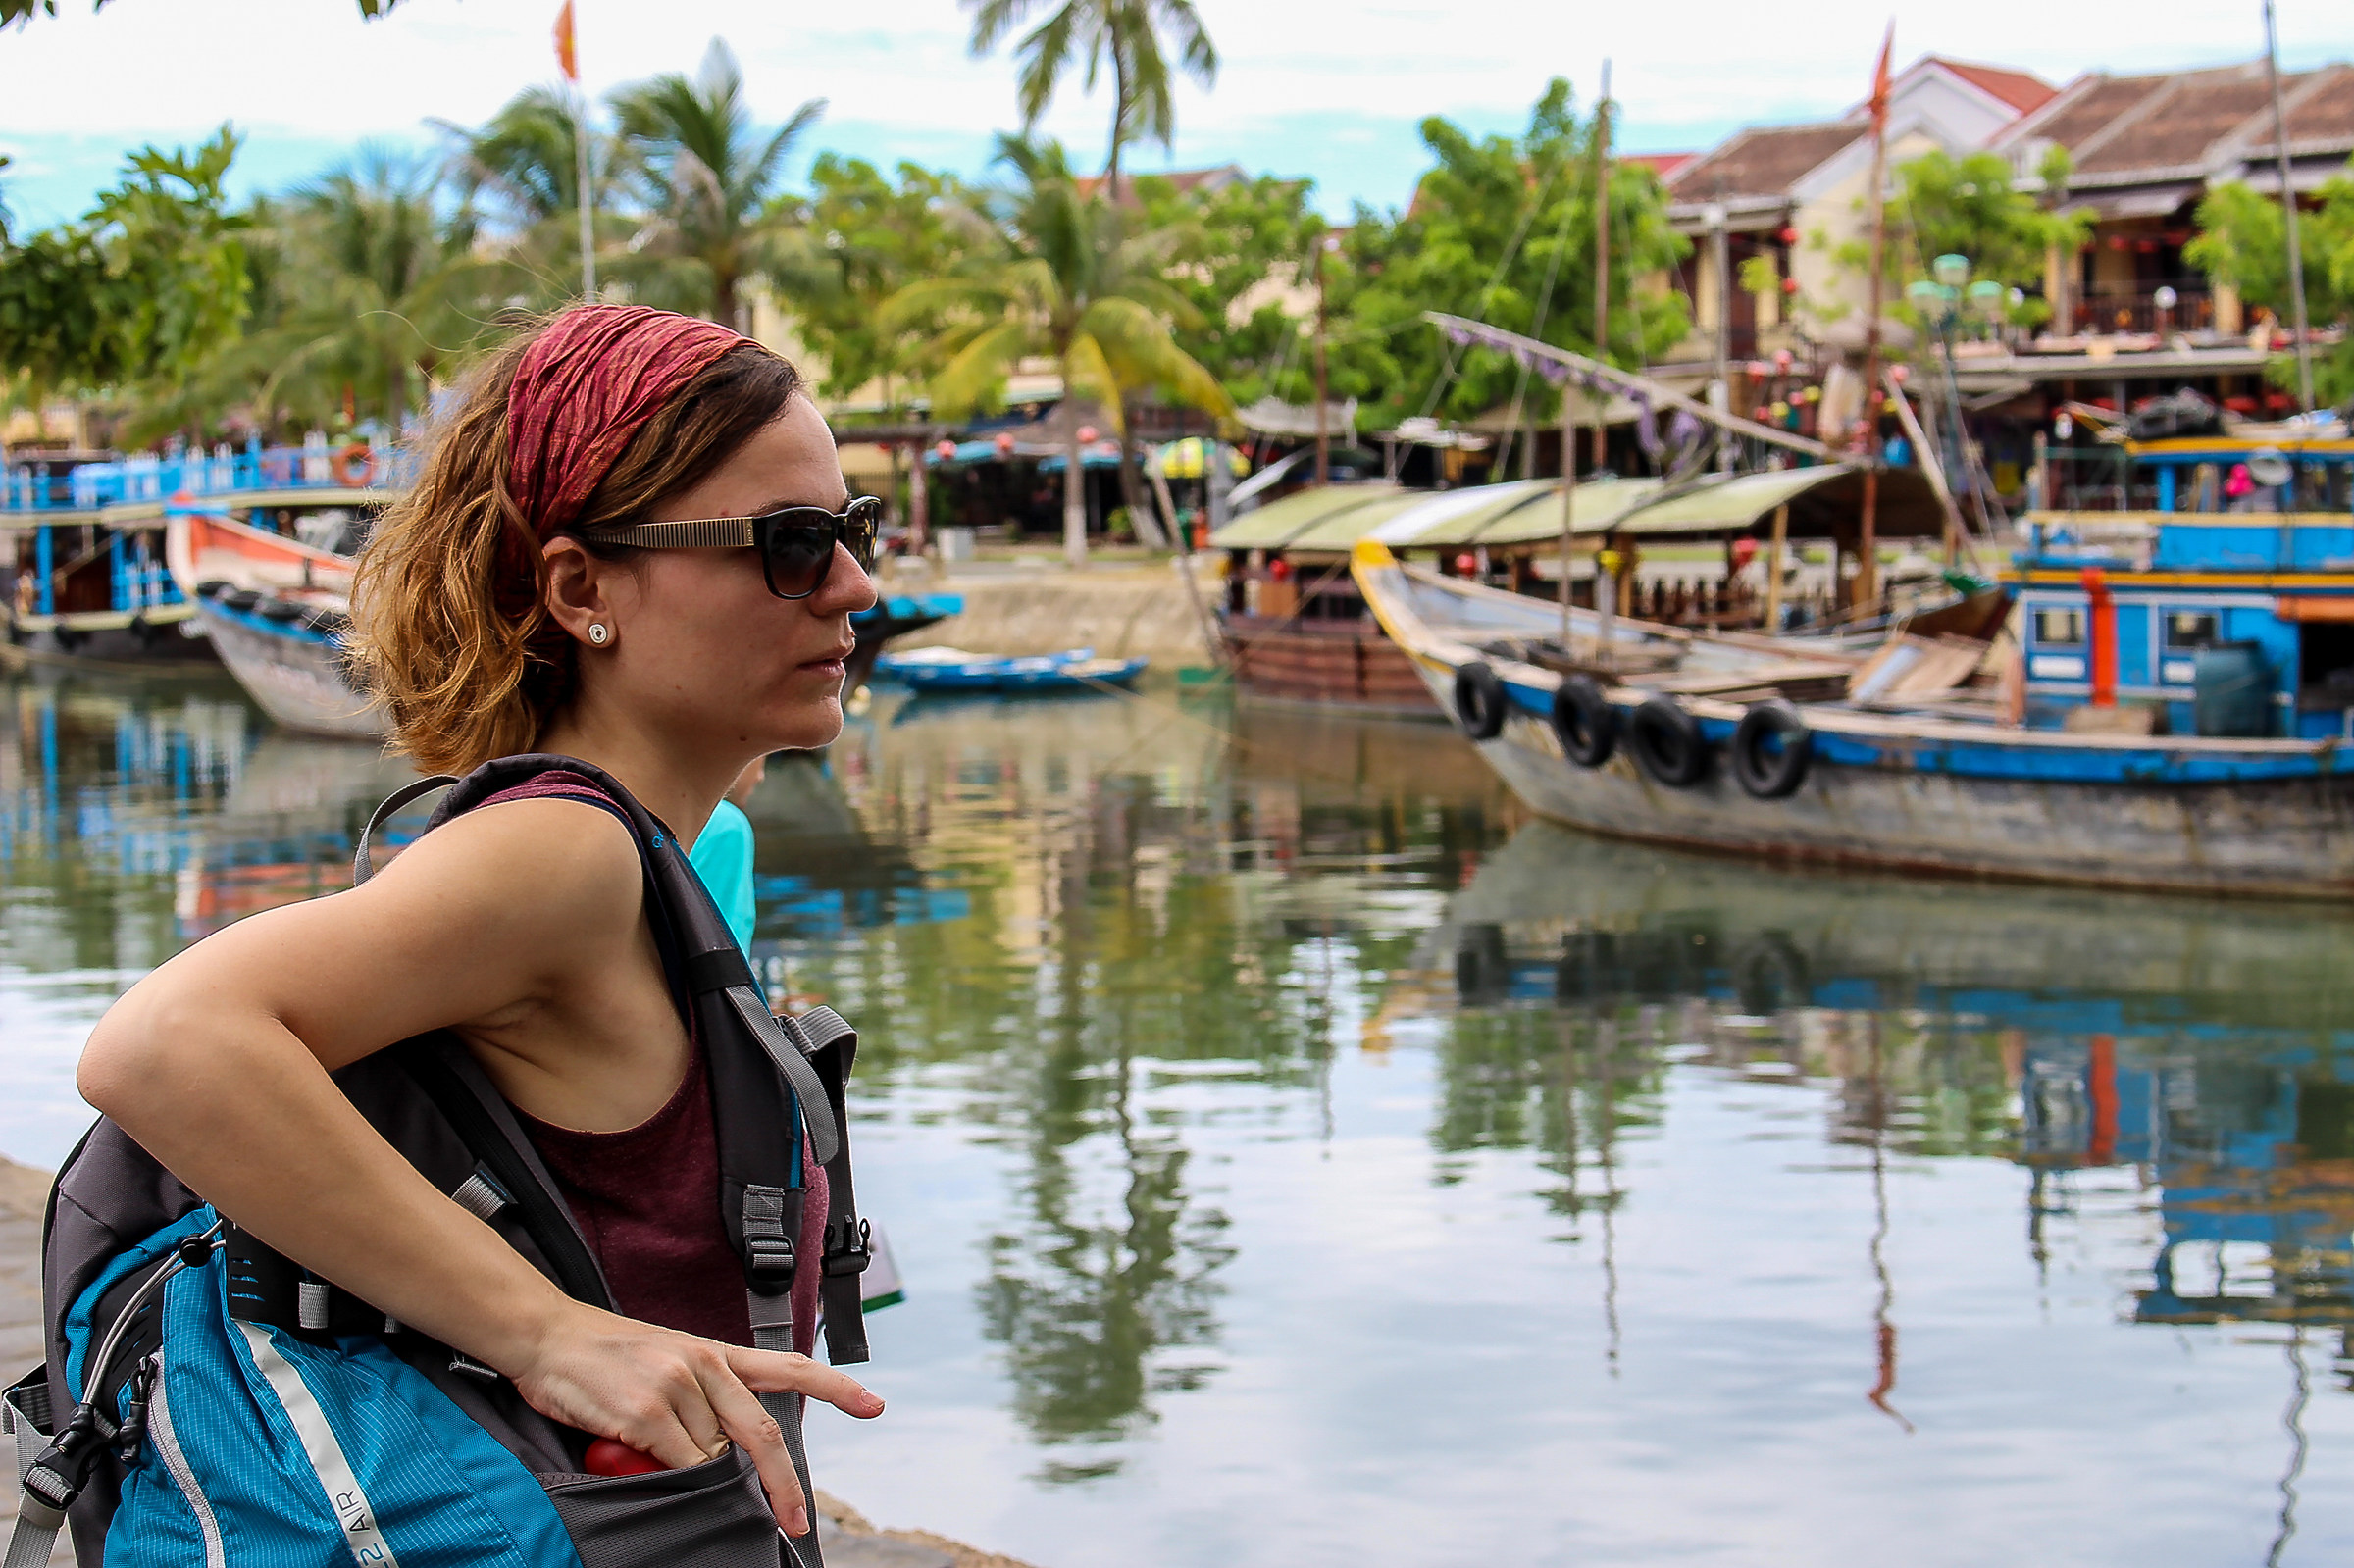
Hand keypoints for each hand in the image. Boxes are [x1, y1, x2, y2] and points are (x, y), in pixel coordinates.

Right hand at [506, 1302, 883, 1535]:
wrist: (546, 1335)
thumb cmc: (603, 1355)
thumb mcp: (666, 1361)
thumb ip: (703, 1400)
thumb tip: (722, 1456)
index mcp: (715, 1352)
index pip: (788, 1366)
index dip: (835, 1387)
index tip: (873, 1405)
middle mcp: (704, 1364)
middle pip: (762, 1434)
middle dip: (784, 1484)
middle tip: (796, 1519)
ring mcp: (676, 1386)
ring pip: (710, 1457)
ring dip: (693, 1472)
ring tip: (649, 1448)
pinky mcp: (646, 1411)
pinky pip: (676, 1463)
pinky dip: (667, 1475)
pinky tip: (638, 1454)